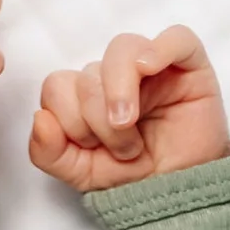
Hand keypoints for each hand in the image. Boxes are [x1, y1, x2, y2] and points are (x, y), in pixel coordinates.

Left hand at [27, 25, 229, 191]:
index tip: (92, 148)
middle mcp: (114, 75)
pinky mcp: (189, 63)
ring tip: (130, 126)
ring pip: (122, 49)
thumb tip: (40, 118)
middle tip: (123, 150)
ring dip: (120, 93)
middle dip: (98, 121)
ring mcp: (151, 66)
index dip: (67, 119)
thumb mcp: (79, 172)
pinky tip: (149, 71)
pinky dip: (157, 51)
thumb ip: (48, 153)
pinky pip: (175, 38)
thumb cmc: (133, 176)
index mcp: (85, 95)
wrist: (179, 192)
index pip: (57, 85)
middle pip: (88, 74)